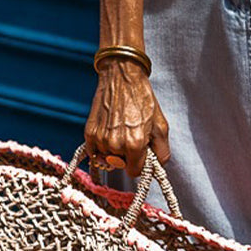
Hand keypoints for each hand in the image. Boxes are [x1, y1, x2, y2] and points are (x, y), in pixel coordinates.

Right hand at [84, 59, 169, 182]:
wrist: (122, 78)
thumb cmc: (143, 100)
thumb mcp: (161, 126)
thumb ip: (162, 152)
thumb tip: (156, 167)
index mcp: (135, 144)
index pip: (134, 172)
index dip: (139, 164)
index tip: (141, 154)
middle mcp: (115, 144)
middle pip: (120, 165)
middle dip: (127, 156)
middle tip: (132, 136)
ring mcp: (100, 139)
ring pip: (107, 158)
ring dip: (114, 150)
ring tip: (120, 129)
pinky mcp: (89, 133)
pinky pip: (95, 151)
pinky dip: (102, 145)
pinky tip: (109, 130)